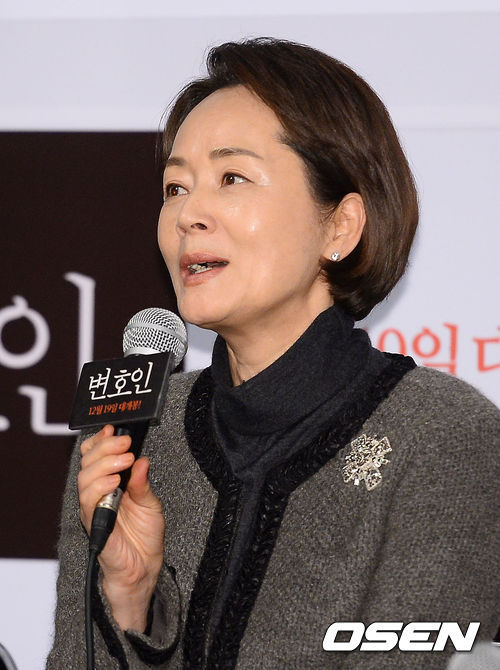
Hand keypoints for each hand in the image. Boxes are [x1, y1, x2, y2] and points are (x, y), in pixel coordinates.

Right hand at [78, 425, 164, 630]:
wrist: (144, 569)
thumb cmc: (144, 538)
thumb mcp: (151, 503)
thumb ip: (143, 482)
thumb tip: (141, 459)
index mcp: (110, 485)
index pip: (95, 457)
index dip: (100, 441)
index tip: (113, 429)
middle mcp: (98, 495)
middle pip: (88, 463)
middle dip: (105, 447)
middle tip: (125, 443)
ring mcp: (94, 509)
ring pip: (85, 479)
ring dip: (104, 465)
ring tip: (123, 460)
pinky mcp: (94, 524)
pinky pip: (88, 502)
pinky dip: (100, 487)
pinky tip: (114, 482)